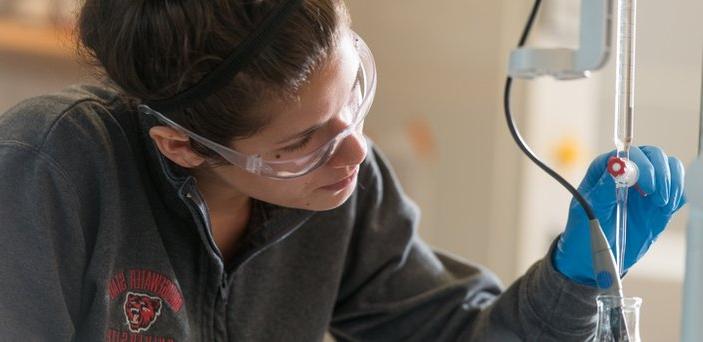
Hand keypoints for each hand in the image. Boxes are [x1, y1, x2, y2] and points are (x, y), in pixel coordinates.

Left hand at [553, 146, 685, 284]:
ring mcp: (645, 186)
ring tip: (662, 205)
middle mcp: (627, 172)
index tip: (645, 186)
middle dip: (661, 173)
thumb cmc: (582, 230)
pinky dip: (679, 195)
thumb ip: (604, 189)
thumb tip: (618, 167)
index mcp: (605, 169)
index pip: (628, 153)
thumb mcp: (588, 211)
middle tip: (658, 197)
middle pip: (654, 155)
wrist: (592, 256)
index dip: (641, 165)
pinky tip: (666, 209)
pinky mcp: (658, 202)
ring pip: (670, 168)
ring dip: (672, 183)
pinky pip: (677, 190)